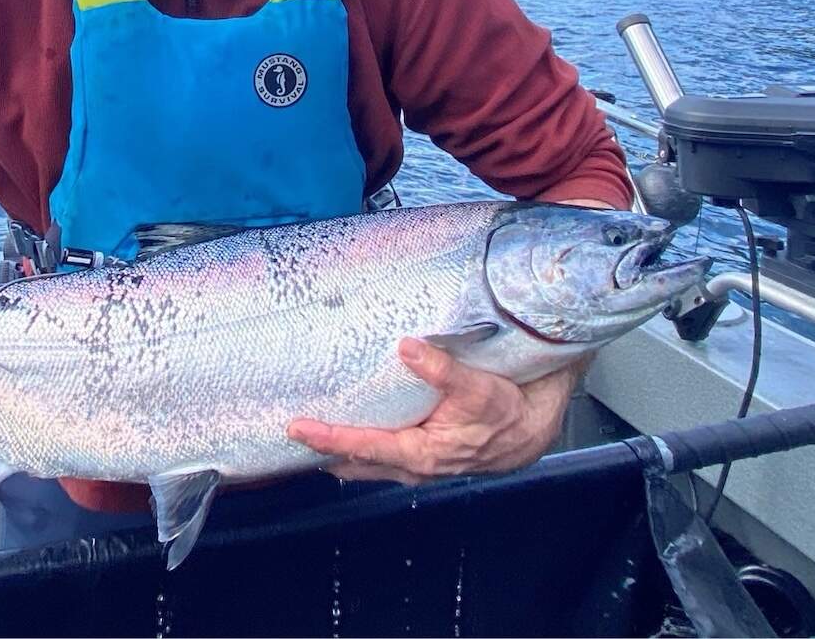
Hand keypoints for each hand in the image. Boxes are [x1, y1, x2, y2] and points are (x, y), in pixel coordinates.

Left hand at [287, 338, 583, 484]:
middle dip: (318, 451)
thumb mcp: (479, 388)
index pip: (364, 448)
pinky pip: (376, 456)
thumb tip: (408, 348)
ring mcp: (414, 464)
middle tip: (283, 433)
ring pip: (363, 464)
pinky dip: (353, 448)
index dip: (328, 439)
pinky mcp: (418, 456)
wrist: (532, 431)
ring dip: (333, 452)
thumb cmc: (507, 412)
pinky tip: (339, 431)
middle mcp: (412, 466)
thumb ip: (443, 370)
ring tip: (301, 434)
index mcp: (422, 453)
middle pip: (353, 464)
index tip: (298, 428)